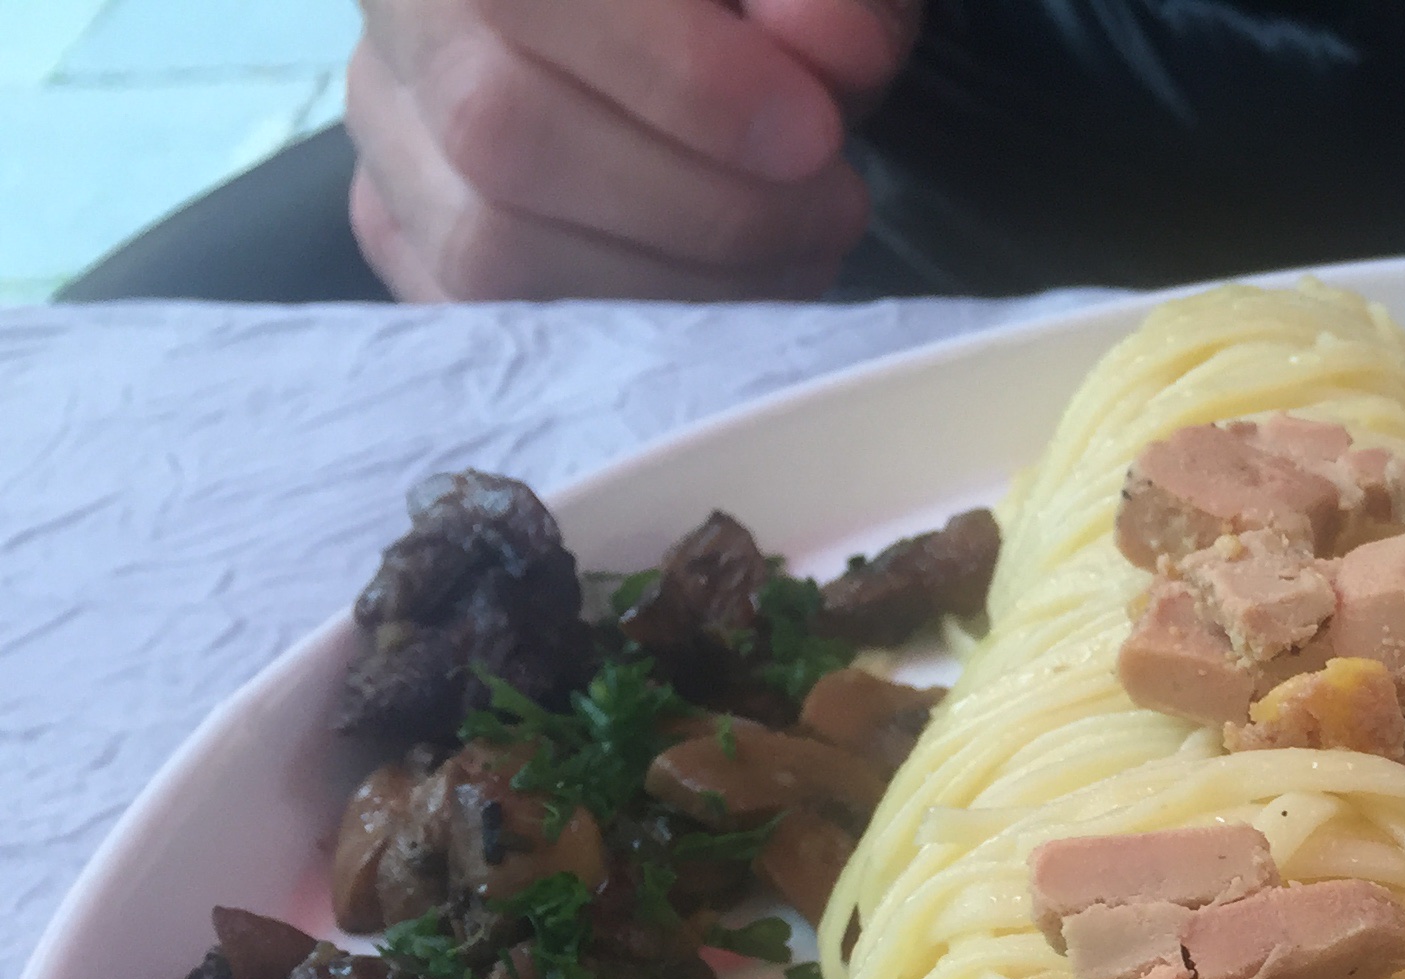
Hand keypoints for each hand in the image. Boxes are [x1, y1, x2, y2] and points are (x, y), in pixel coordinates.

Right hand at [347, 0, 921, 301]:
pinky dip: (630, 330)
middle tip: (830, 206)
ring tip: (795, 252)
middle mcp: (395, 11)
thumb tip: (827, 45)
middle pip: (499, 133)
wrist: (675, 36)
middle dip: (702, 204)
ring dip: (679, 288)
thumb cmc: (746, 5)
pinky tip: (725, 293)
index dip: (680, 81)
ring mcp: (385, 128)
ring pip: (489, 252)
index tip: (814, 134)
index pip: (523, 1)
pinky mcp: (402, 230)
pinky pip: (492, 321)